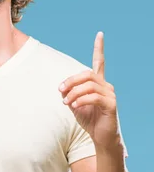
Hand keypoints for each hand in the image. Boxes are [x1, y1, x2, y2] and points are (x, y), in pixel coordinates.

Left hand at [59, 32, 120, 148]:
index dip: (99, 48)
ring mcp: (110, 94)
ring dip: (73, 93)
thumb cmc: (88, 119)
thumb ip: (69, 93)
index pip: (99, 62)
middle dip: (70, 81)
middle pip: (87, 74)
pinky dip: (80, 100)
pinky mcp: (111, 105)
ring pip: (89, 85)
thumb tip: (62, 88)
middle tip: (60, 91)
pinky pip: (93, 97)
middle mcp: (106, 86)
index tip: (100, 34)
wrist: (100, 137)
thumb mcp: (74, 103)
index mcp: (98, 83)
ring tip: (66, 103)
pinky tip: (74, 106)